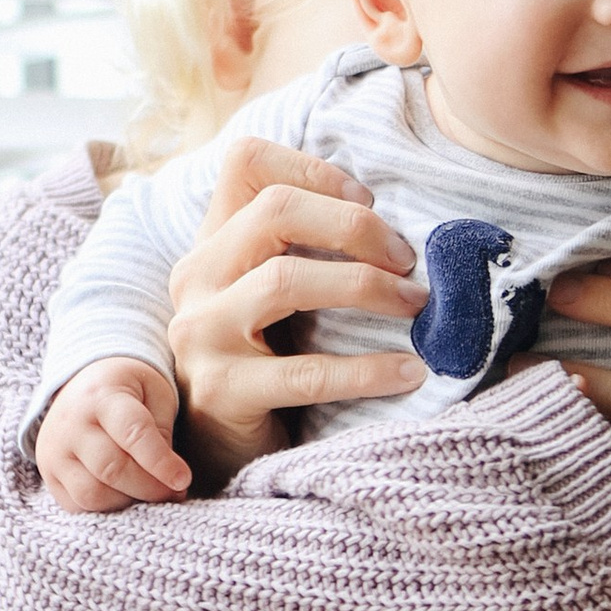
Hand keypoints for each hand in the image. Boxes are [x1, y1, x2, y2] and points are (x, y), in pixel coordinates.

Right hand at [35, 359, 190, 510]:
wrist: (85, 380)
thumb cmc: (130, 389)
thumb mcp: (155, 393)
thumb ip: (162, 431)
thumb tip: (169, 477)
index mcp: (101, 395)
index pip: (133, 434)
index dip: (161, 462)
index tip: (183, 479)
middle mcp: (70, 423)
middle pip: (112, 470)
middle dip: (150, 488)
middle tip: (174, 491)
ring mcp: (54, 450)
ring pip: (92, 494)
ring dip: (128, 501)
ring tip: (148, 492)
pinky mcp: (48, 471)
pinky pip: (77, 505)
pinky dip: (105, 508)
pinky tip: (124, 494)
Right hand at [165, 137, 427, 487]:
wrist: (219, 448)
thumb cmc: (266, 358)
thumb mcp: (272, 293)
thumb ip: (305, 248)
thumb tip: (399, 227)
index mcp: (212, 241)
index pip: (245, 162)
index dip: (314, 168)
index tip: (369, 201)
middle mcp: (196, 276)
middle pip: (274, 210)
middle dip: (354, 227)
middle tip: (407, 260)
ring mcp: (201, 333)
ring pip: (284, 279)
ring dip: (364, 287)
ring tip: (414, 305)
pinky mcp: (220, 391)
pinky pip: (305, 372)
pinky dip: (366, 369)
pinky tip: (409, 371)